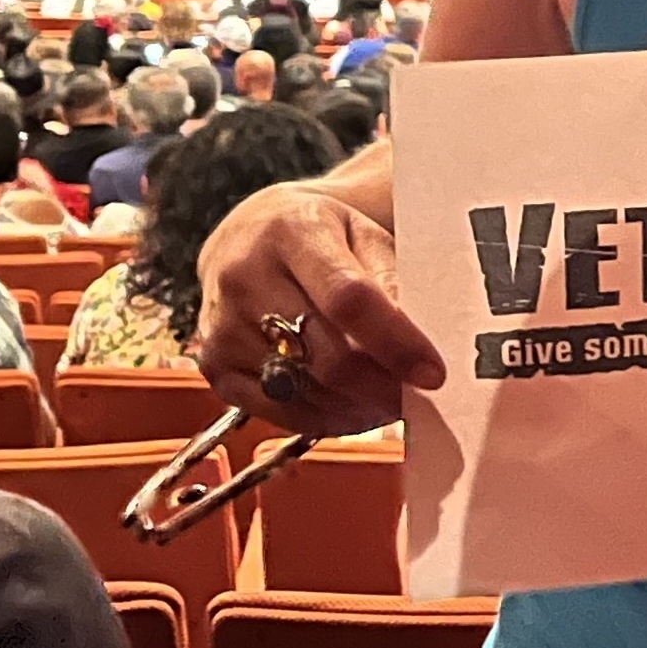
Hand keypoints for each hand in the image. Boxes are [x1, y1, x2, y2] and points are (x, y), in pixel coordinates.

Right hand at [191, 185, 445, 433]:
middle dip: (382, 387)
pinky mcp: (214, 365)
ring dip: (357, 406)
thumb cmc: (321, 237)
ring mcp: (222, 325)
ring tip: (386, 398)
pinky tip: (350, 406)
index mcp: (292, 230)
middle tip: (418, 398)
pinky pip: (280, 411)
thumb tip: (423, 338)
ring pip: (306, 391)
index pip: (348, 298)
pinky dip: (325, 417)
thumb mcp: (363, 235)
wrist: (248, 237)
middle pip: (326, 355)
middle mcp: (245, 275)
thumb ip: (394, 280)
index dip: (395, 341)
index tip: (432, 373)